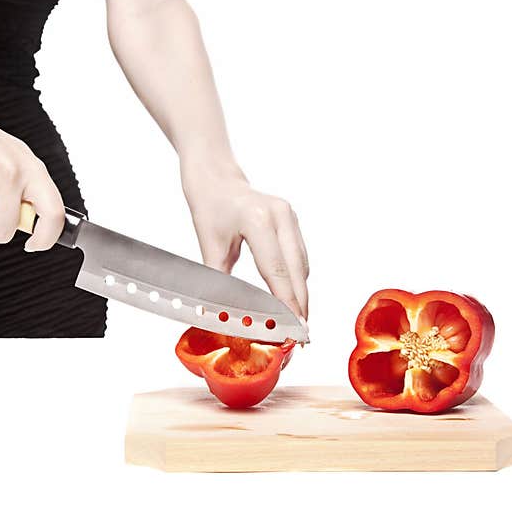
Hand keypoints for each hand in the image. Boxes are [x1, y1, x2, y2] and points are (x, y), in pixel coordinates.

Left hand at [181, 161, 309, 318]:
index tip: (293, 327)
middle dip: (300, 304)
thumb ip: (218, 282)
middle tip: (302, 334)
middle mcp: (281, 216)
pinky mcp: (293, 221)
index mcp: (258, 220)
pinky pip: (299, 257)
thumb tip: (219, 315)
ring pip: (302, 265)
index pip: (277, 270)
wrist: (217, 177)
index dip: (287, 303)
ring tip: (297, 321)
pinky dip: (297, 279)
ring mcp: (290, 217)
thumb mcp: (210, 245)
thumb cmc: (210, 208)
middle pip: (297, 270)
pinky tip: (292, 298)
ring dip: (301, 294)